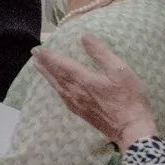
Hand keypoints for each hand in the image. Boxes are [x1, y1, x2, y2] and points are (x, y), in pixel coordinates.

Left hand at [31, 34, 155, 148]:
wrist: (130, 128)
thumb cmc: (128, 98)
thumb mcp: (119, 70)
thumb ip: (101, 53)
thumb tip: (84, 36)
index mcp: (83, 80)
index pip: (61, 65)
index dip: (49, 56)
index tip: (38, 49)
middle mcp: (75, 92)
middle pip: (56, 76)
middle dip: (44, 64)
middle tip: (34, 54)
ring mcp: (77, 104)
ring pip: (57, 86)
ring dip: (47, 75)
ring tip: (39, 67)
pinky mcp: (81, 112)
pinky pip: (63, 97)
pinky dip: (56, 88)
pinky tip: (57, 88)